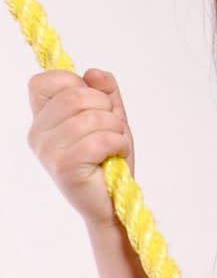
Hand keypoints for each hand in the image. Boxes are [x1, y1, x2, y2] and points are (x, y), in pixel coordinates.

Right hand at [27, 68, 134, 228]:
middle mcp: (38, 134)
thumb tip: (93, 73)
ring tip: (116, 144)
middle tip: (113, 128)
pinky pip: (98, 140)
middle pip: (74, 95)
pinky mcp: (64, 168)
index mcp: (42, 119)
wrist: (113, 204)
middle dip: (106, 107)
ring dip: (116, 128)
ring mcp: (48, 151)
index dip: (73, 83)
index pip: (44, 81)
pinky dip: (118, 144)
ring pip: (90, 117)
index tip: (92, 103)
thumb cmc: (109, 160)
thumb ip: (105, 92)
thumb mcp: (111, 117)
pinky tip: (117, 154)